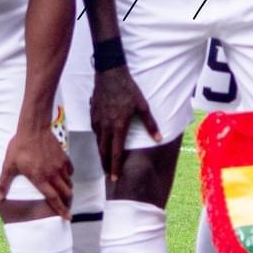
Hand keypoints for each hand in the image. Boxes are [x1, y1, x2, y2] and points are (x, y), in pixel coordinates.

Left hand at [0, 122, 73, 217]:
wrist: (33, 128)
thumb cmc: (20, 147)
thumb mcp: (9, 165)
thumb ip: (4, 183)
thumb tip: (0, 198)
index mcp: (40, 179)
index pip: (53, 198)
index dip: (61, 210)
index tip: (68, 217)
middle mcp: (53, 174)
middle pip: (66, 193)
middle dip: (67, 202)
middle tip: (66, 206)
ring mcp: (60, 165)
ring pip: (69, 183)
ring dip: (68, 190)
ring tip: (64, 192)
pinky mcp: (64, 157)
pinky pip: (70, 171)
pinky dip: (69, 176)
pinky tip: (64, 175)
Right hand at [89, 64, 157, 180]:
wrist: (110, 73)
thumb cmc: (128, 89)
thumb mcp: (143, 105)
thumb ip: (150, 124)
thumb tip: (159, 139)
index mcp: (119, 126)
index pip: (116, 152)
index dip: (115, 167)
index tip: (114, 178)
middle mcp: (106, 126)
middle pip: (103, 151)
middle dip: (106, 165)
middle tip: (109, 175)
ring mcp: (97, 120)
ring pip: (98, 142)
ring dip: (101, 153)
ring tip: (105, 162)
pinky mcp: (92, 114)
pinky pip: (95, 131)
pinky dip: (98, 140)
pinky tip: (102, 141)